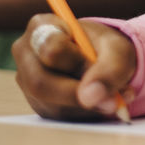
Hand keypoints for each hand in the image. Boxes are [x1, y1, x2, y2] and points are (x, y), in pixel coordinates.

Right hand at [12, 14, 137, 120]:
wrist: (106, 59)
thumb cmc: (107, 48)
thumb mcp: (117, 50)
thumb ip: (108, 69)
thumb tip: (89, 97)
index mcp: (41, 27)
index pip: (51, 49)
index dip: (78, 63)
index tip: (99, 65)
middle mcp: (26, 54)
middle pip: (41, 83)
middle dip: (78, 94)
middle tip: (111, 100)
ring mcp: (27, 82)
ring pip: (51, 104)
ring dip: (86, 107)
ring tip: (114, 98)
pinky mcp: (38, 104)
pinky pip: (58, 116)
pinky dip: (85, 114)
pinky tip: (102, 104)